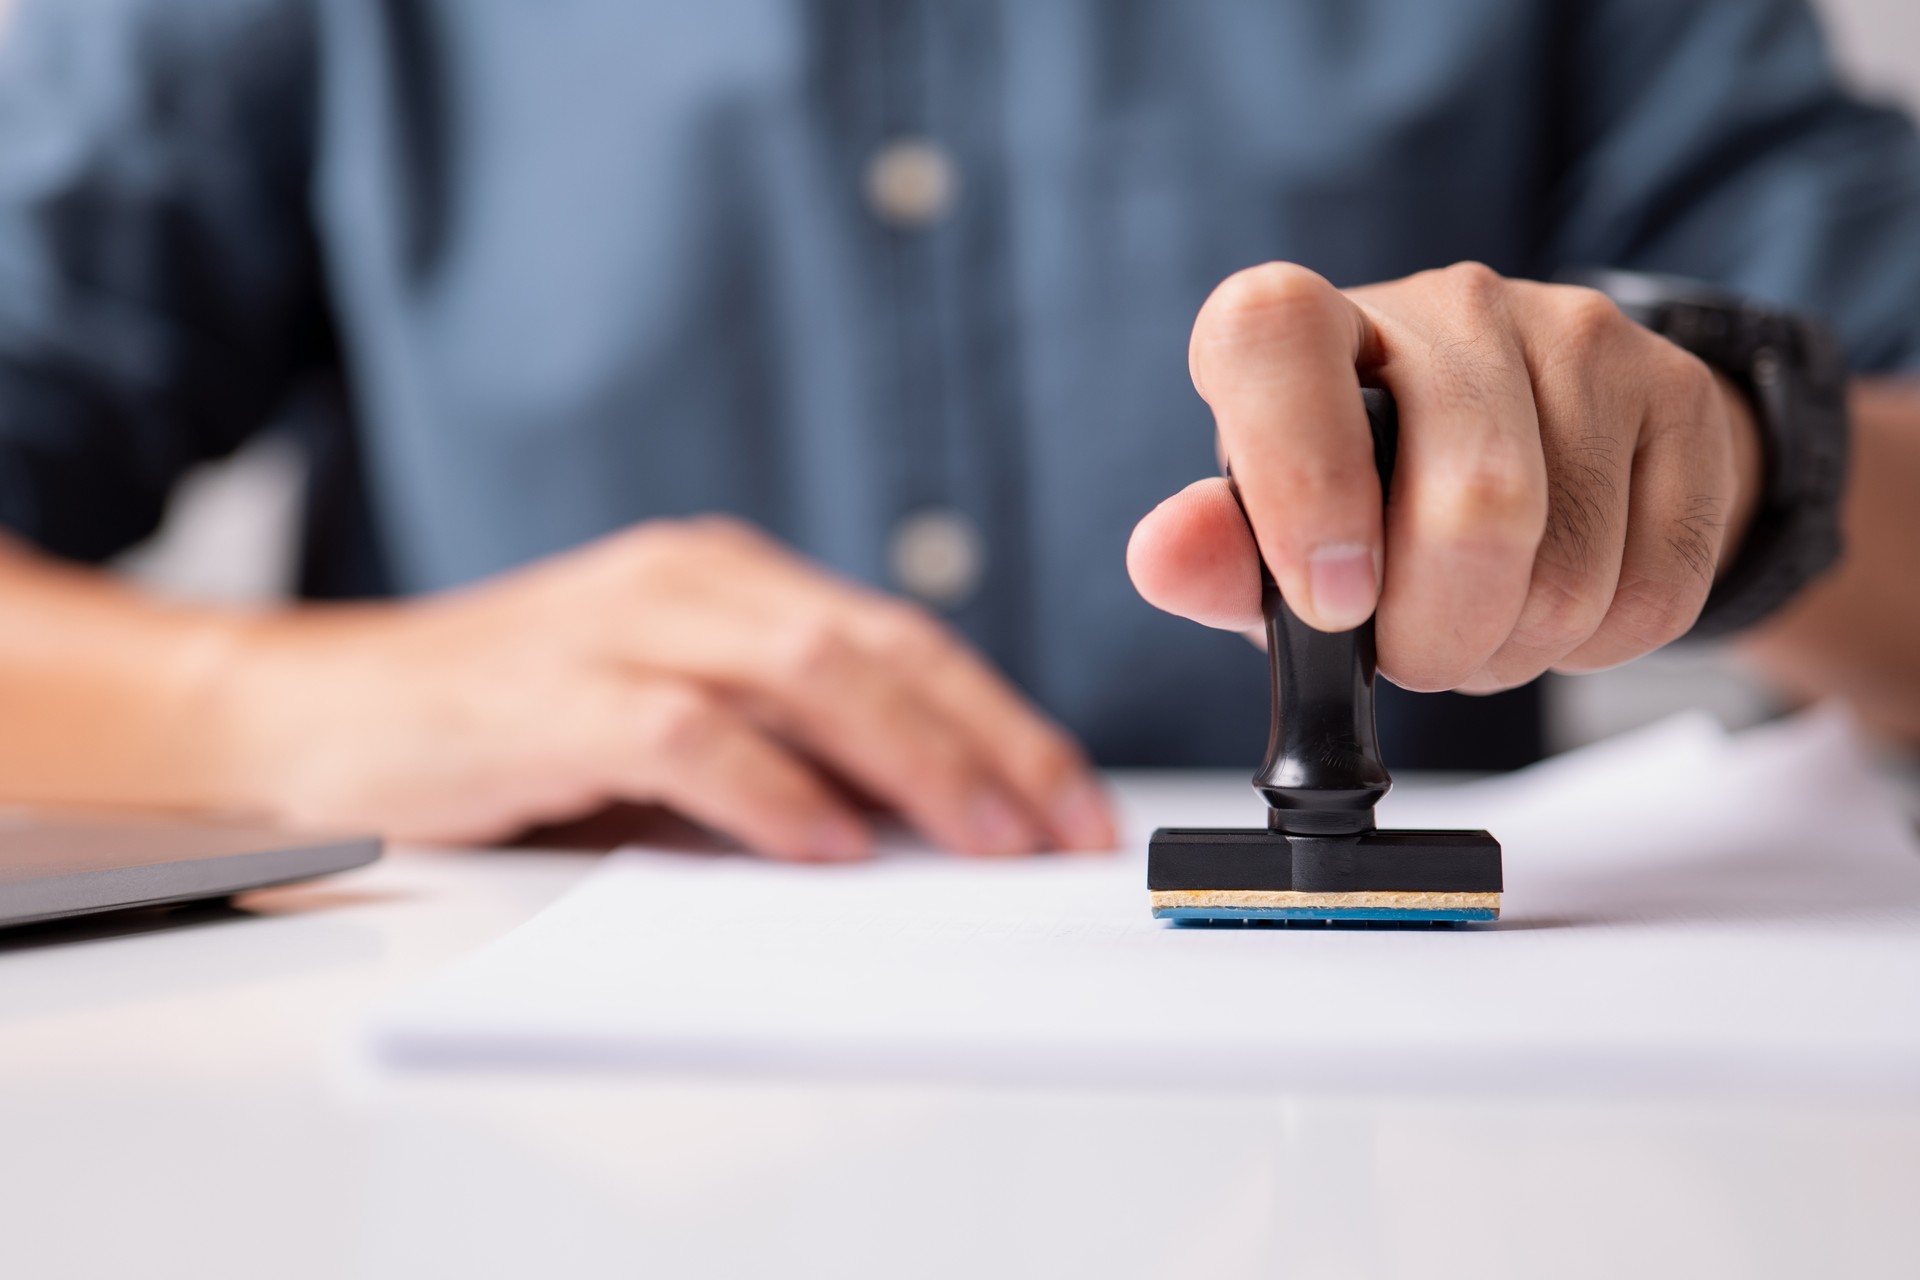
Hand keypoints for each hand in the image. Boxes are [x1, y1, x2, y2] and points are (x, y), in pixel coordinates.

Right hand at [218, 517, 1115, 855]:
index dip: (1002, 719)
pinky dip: (771, 789)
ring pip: (809, 674)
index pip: (900, 639)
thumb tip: (923, 830)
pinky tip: (829, 846)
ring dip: (915, 761)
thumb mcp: (663, 725)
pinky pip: (690, 733)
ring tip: (987, 840)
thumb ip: (777, 753)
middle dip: (989, 742)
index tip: (1074, 802)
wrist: (317, 714)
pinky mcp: (552, 692)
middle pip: (879, 648)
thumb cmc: (509, 730)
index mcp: (727, 581)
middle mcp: (688, 582)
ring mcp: (620, 625)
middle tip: (1062, 830)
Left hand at [1128, 262, 1762, 691]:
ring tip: (1478, 622)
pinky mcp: (1679, 395)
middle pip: (1474, 502)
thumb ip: (1217, 556)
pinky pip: (1653, 590)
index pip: (1273, 336)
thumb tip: (1164, 555)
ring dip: (1512, 651)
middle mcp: (1445, 306)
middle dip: (1436, 639)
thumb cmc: (1369, 503)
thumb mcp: (1270, 541)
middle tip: (1412, 652)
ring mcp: (1578, 335)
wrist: (1536, 457)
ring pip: (1567, 568)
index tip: (1330, 601)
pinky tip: (1556, 604)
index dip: (1301, 480)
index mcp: (1306, 327)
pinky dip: (1595, 648)